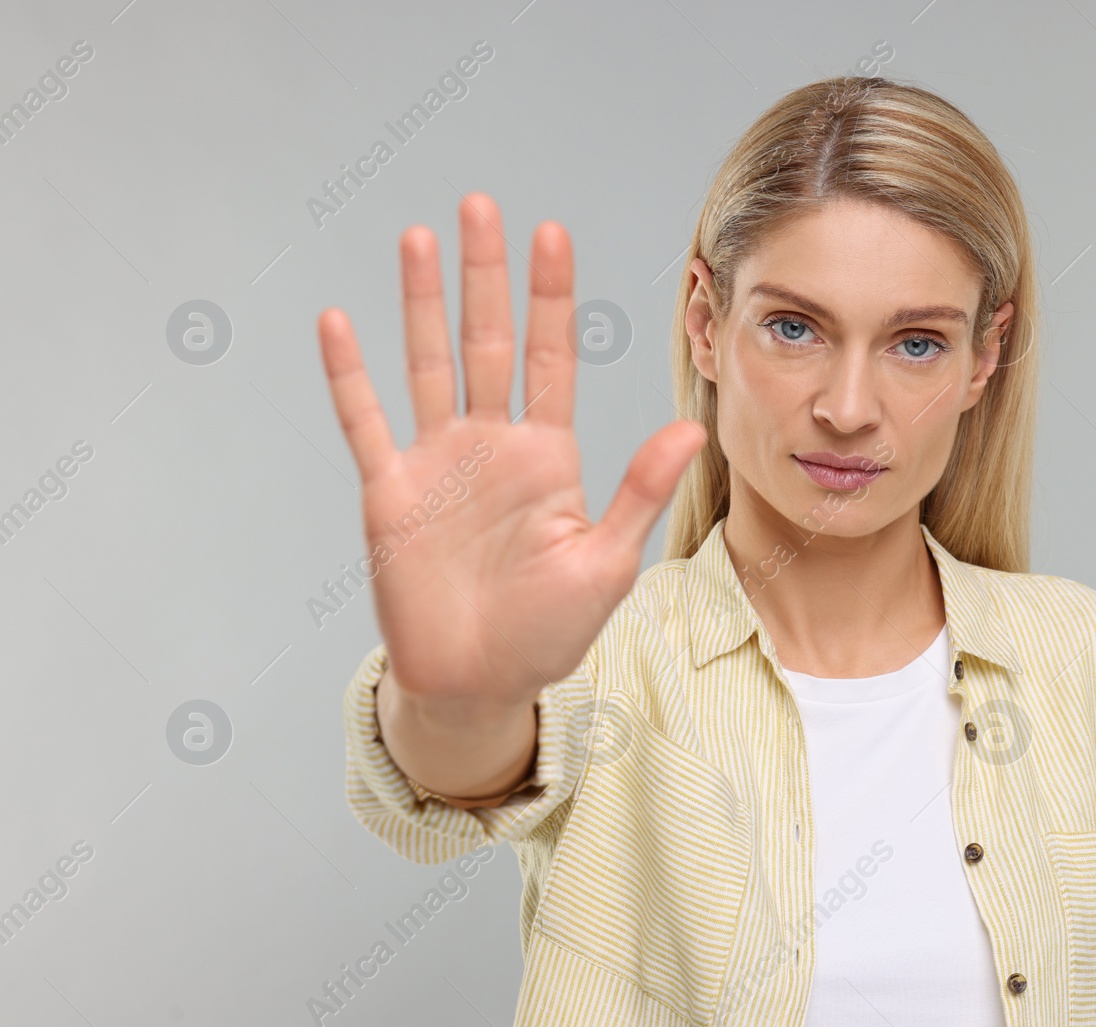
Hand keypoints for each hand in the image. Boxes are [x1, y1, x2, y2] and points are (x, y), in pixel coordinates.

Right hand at [317, 193, 705, 712]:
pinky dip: (350, 376)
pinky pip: (366, 423)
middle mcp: (492, 446)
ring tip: (418, 238)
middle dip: (487, 275)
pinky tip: (339, 322)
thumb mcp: (605, 562)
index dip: (550, 298)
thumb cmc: (549, 632)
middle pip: (488, 341)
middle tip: (481, 206)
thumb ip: (638, 491)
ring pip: (429, 363)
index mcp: (548, 457)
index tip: (552, 233)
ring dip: (421, 302)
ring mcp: (439, 464)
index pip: (550, 359)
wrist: (478, 684)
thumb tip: (688, 428)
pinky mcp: (391, 493)